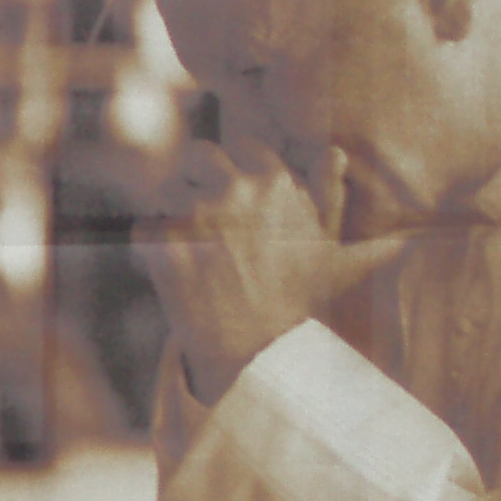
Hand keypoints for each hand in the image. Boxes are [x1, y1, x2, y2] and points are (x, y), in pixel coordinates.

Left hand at [132, 137, 406, 404]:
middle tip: (203, 219)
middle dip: (194, 180)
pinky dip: (151, 248)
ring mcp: (196, 216)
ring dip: (172, 214)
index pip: (239, 146)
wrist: (260, 355)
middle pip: (194, 156)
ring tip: (194, 252)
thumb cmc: (301, 304)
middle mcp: (235, 189)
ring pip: (166, 191)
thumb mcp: (333, 255)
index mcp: (274, 181)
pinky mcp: (164, 246)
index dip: (233, 171)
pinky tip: (174, 272)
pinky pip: (143, 229)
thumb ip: (340, 209)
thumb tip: (356, 166)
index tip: (236, 198)